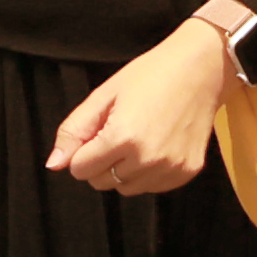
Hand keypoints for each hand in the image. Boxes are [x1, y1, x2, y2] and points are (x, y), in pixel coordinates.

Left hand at [45, 19, 226, 196]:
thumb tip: (54, 164)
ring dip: (125, 169)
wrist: (202, 68)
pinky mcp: (186, 172)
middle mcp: (148, 159)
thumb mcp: (104, 95)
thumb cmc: (152, 75)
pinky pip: (152, 186)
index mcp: (122, 137)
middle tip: (119, 131)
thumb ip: (74, 130)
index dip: (82, 150)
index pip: (79, 170)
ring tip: (139, 137)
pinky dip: (148, 172)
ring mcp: (170, 168)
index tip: (98, 131)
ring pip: (126, 188)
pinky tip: (157, 145)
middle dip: (101, 162)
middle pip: (101, 182)